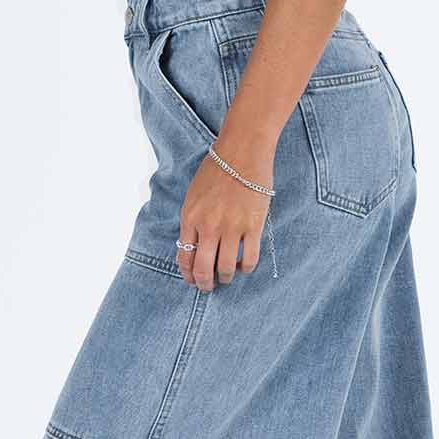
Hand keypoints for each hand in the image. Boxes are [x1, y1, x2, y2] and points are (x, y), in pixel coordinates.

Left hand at [176, 143, 274, 289]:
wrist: (242, 151)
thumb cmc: (217, 168)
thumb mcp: (194, 194)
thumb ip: (193, 220)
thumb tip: (194, 244)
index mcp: (190, 218)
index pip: (184, 257)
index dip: (187, 274)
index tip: (191, 280)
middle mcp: (209, 226)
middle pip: (202, 269)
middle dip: (204, 284)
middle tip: (208, 287)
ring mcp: (232, 228)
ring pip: (226, 268)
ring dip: (225, 278)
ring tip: (227, 277)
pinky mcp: (254, 226)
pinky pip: (250, 259)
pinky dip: (246, 268)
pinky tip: (244, 266)